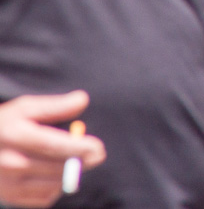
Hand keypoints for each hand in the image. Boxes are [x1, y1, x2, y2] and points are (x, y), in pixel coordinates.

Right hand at [0, 92, 105, 207]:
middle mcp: (10, 163)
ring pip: (53, 185)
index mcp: (16, 137)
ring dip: (69, 175)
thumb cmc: (5, 125)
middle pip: (56, 168)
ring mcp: (9, 184)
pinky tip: (56, 174)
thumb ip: (55, 106)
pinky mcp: (11, 198)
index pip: (53, 146)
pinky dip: (56, 188)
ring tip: (73, 161)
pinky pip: (44, 198)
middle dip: (81, 162)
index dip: (79, 148)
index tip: (98, 147)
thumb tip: (83, 100)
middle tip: (97, 155)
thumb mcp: (25, 108)